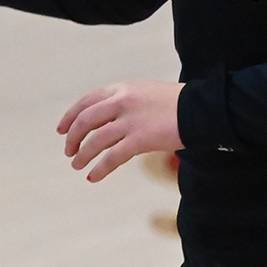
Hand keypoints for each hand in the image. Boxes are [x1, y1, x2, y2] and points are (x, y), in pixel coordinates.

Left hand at [58, 78, 183, 181]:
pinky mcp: (141, 139)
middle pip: (85, 121)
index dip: (70, 117)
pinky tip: (93, 177)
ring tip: (77, 166)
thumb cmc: (180, 103)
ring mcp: (131, 121)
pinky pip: (112, 157)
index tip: (61, 130)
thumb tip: (111, 118)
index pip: (87, 101)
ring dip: (82, 155)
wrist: (205, 108)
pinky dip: (100, 168)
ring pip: (95, 140)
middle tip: (68, 151)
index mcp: (123, 89)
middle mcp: (122, 102)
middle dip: (72, 137)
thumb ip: (127, 101)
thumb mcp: (148, 93)